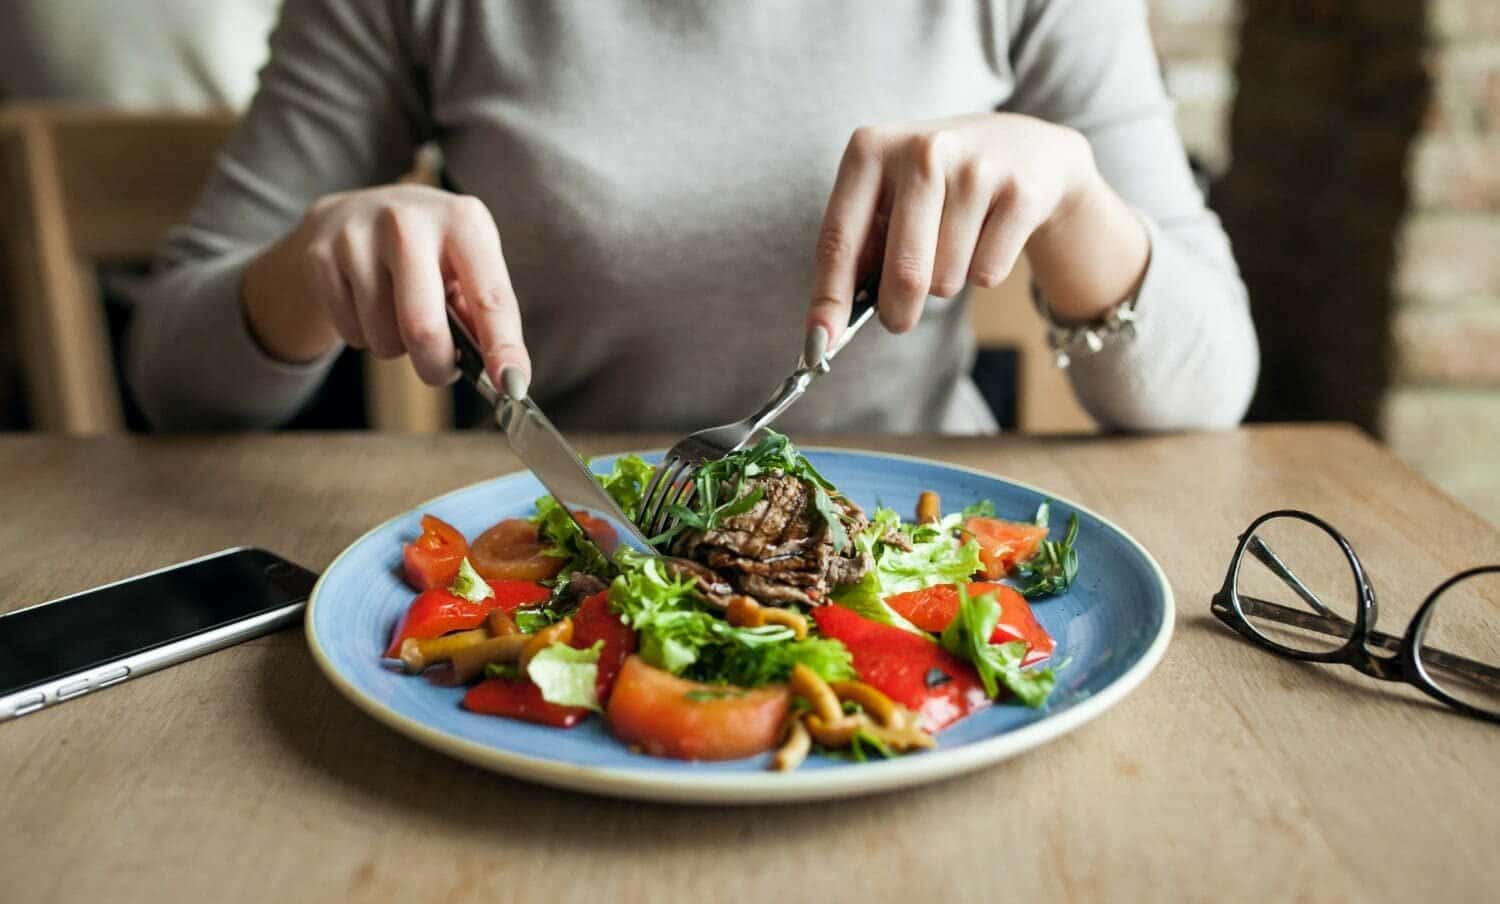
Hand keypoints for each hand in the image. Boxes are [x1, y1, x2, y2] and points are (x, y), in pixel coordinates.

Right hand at [243, 185, 529, 392]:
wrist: (355, 214)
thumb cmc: (429, 253)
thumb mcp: (466, 265)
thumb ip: (484, 316)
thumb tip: (505, 376)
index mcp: (463, 221)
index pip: (490, 296)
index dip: (503, 347)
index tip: (513, 386)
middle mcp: (409, 220)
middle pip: (423, 327)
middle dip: (436, 366)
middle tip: (440, 370)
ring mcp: (358, 236)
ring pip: (384, 338)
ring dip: (397, 349)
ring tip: (398, 316)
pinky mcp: (320, 256)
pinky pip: (351, 334)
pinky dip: (365, 337)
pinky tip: (367, 305)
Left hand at [806, 113, 1140, 349]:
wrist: (1026, 148)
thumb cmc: (937, 186)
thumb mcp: (888, 197)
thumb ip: (858, 251)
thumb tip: (827, 328)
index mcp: (871, 148)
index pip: (840, 239)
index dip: (830, 298)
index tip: (819, 343)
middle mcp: (922, 151)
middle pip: (904, 272)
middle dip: (897, 312)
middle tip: (898, 318)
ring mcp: (976, 169)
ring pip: (946, 280)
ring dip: (946, 281)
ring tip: (956, 241)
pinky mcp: (1021, 193)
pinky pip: (987, 274)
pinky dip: (983, 272)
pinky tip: (988, 234)